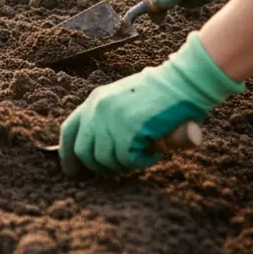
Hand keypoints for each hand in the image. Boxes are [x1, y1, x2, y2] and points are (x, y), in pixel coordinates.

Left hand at [58, 33, 243, 175]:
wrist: (184, 81)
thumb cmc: (160, 96)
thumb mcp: (126, 104)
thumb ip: (109, 124)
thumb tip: (89, 157)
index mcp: (94, 101)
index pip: (69, 131)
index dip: (68, 155)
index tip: (74, 171)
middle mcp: (96, 109)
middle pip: (83, 152)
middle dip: (98, 168)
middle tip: (119, 169)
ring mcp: (111, 119)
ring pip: (105, 159)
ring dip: (124, 165)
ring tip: (143, 155)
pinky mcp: (128, 129)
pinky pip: (127, 160)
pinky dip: (141, 162)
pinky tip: (155, 152)